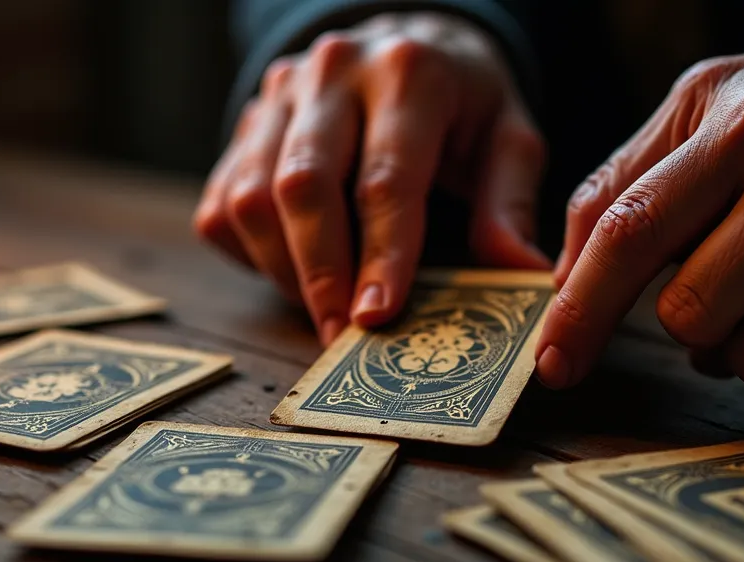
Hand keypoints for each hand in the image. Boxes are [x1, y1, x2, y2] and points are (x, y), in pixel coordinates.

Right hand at [194, 12, 548, 344]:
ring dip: (283, 270)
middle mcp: (333, 73)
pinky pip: (223, 205)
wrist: (406, 41)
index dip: (380, 254)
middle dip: (320, 273)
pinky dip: (251, 254)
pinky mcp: (243, 124)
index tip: (377, 317)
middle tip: (340, 337)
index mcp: (408, 72)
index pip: (385, 177)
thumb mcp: (507, 137)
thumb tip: (520, 272)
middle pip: (303, 185)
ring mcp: (278, 96)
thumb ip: (509, 203)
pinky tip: (294, 274)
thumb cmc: (462, 103)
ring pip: (251, 198)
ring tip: (321, 312)